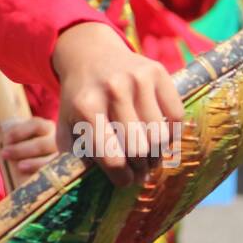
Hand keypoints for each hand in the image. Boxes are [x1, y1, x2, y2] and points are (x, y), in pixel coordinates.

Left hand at [1, 116, 58, 176]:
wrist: (45, 168)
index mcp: (47, 127)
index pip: (36, 125)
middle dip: (20, 150)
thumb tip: (2, 145)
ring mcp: (62, 156)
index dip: (20, 131)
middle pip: (41, 144)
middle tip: (5, 153)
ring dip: (33, 163)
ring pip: (50, 160)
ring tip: (19, 167)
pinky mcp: (63, 170)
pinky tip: (32, 178)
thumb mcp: (24, 138)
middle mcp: (58, 140)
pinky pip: (54, 173)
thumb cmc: (28, 147)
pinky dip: (43, 174)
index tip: (7, 139)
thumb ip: (15, 137)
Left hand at [51, 22, 182, 186]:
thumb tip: (87, 187)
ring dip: (157, 153)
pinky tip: (158, 136)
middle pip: (140, 149)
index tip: (124, 181)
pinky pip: (176, 117)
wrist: (90, 54)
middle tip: (139, 171)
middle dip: (140, 168)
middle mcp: (113, 89)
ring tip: (148, 156)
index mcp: (86, 106)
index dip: (121, 178)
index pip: (113, 158)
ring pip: (160, 136)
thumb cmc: (79, 99)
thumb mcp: (66, 125)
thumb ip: (73, 156)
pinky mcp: (157, 71)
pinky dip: (171, 133)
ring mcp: (137, 78)